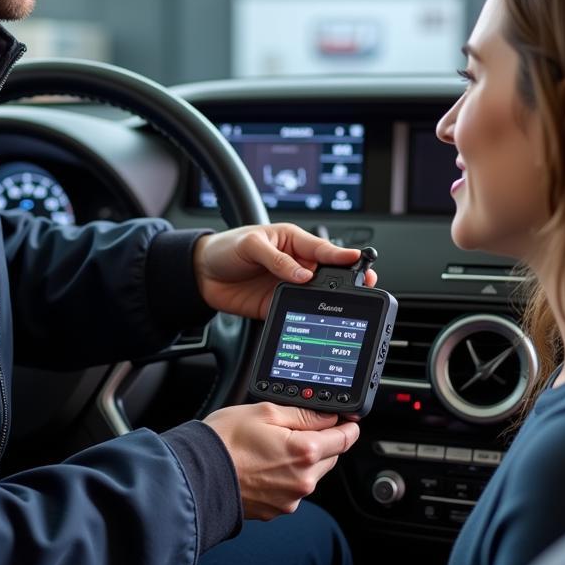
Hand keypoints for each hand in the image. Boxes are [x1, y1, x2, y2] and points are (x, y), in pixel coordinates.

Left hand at [192, 223, 377, 318]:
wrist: (200, 274)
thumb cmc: (226, 248)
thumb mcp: (251, 244)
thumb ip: (276, 259)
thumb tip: (302, 274)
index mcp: (293, 242)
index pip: (322, 250)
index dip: (342, 256)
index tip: (358, 260)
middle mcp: (294, 265)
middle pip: (326, 275)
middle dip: (345, 280)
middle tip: (363, 284)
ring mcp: (286, 287)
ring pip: (315, 296)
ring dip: (328, 301)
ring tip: (342, 305)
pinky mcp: (275, 306)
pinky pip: (295, 313)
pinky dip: (305, 318)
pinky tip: (313, 321)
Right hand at [204, 402, 360, 519]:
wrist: (197, 475)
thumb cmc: (225, 441)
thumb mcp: (266, 412)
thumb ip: (303, 414)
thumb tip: (329, 416)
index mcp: (305, 451)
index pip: (344, 438)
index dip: (348, 425)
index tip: (347, 419)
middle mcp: (303, 480)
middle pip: (330, 456)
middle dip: (322, 441)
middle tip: (298, 426)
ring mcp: (291, 499)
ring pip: (312, 474)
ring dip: (304, 459)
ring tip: (274, 445)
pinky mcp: (277, 510)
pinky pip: (293, 489)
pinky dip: (288, 475)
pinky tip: (266, 463)